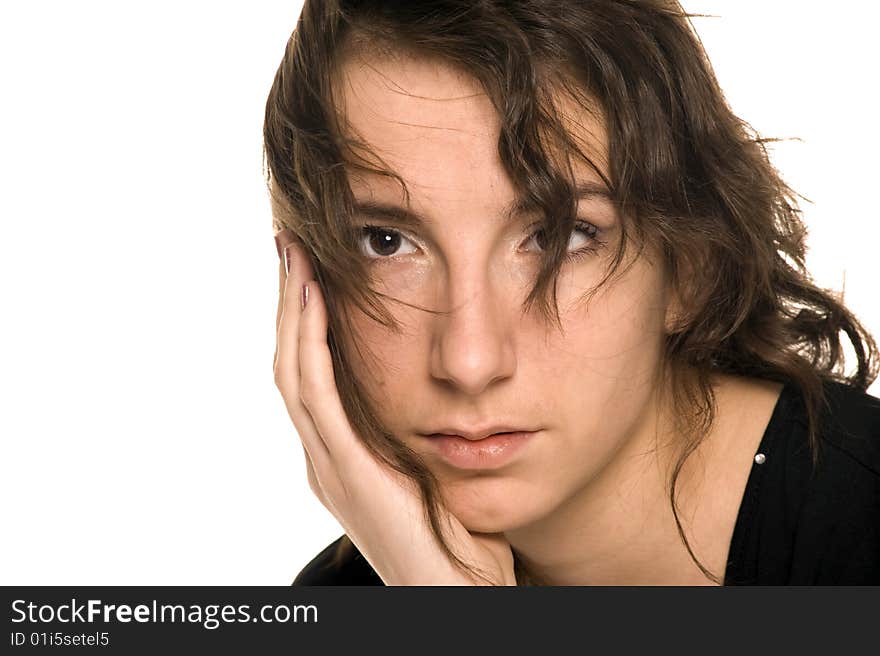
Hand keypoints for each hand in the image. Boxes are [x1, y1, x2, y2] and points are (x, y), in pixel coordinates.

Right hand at [273, 229, 515, 585]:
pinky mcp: (347, 475)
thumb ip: (420, 440)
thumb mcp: (433, 478)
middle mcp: (325, 460)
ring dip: (293, 310)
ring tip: (294, 257)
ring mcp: (330, 469)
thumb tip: (442, 399)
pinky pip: (319, 395)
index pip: (311, 377)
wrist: (457, 600)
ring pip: (295, 372)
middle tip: (289, 247)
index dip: (305, 323)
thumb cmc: (457, 545)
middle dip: (289, 305)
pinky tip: (316, 300)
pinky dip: (311, 343)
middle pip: (292, 366)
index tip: (311, 271)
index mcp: (343, 459)